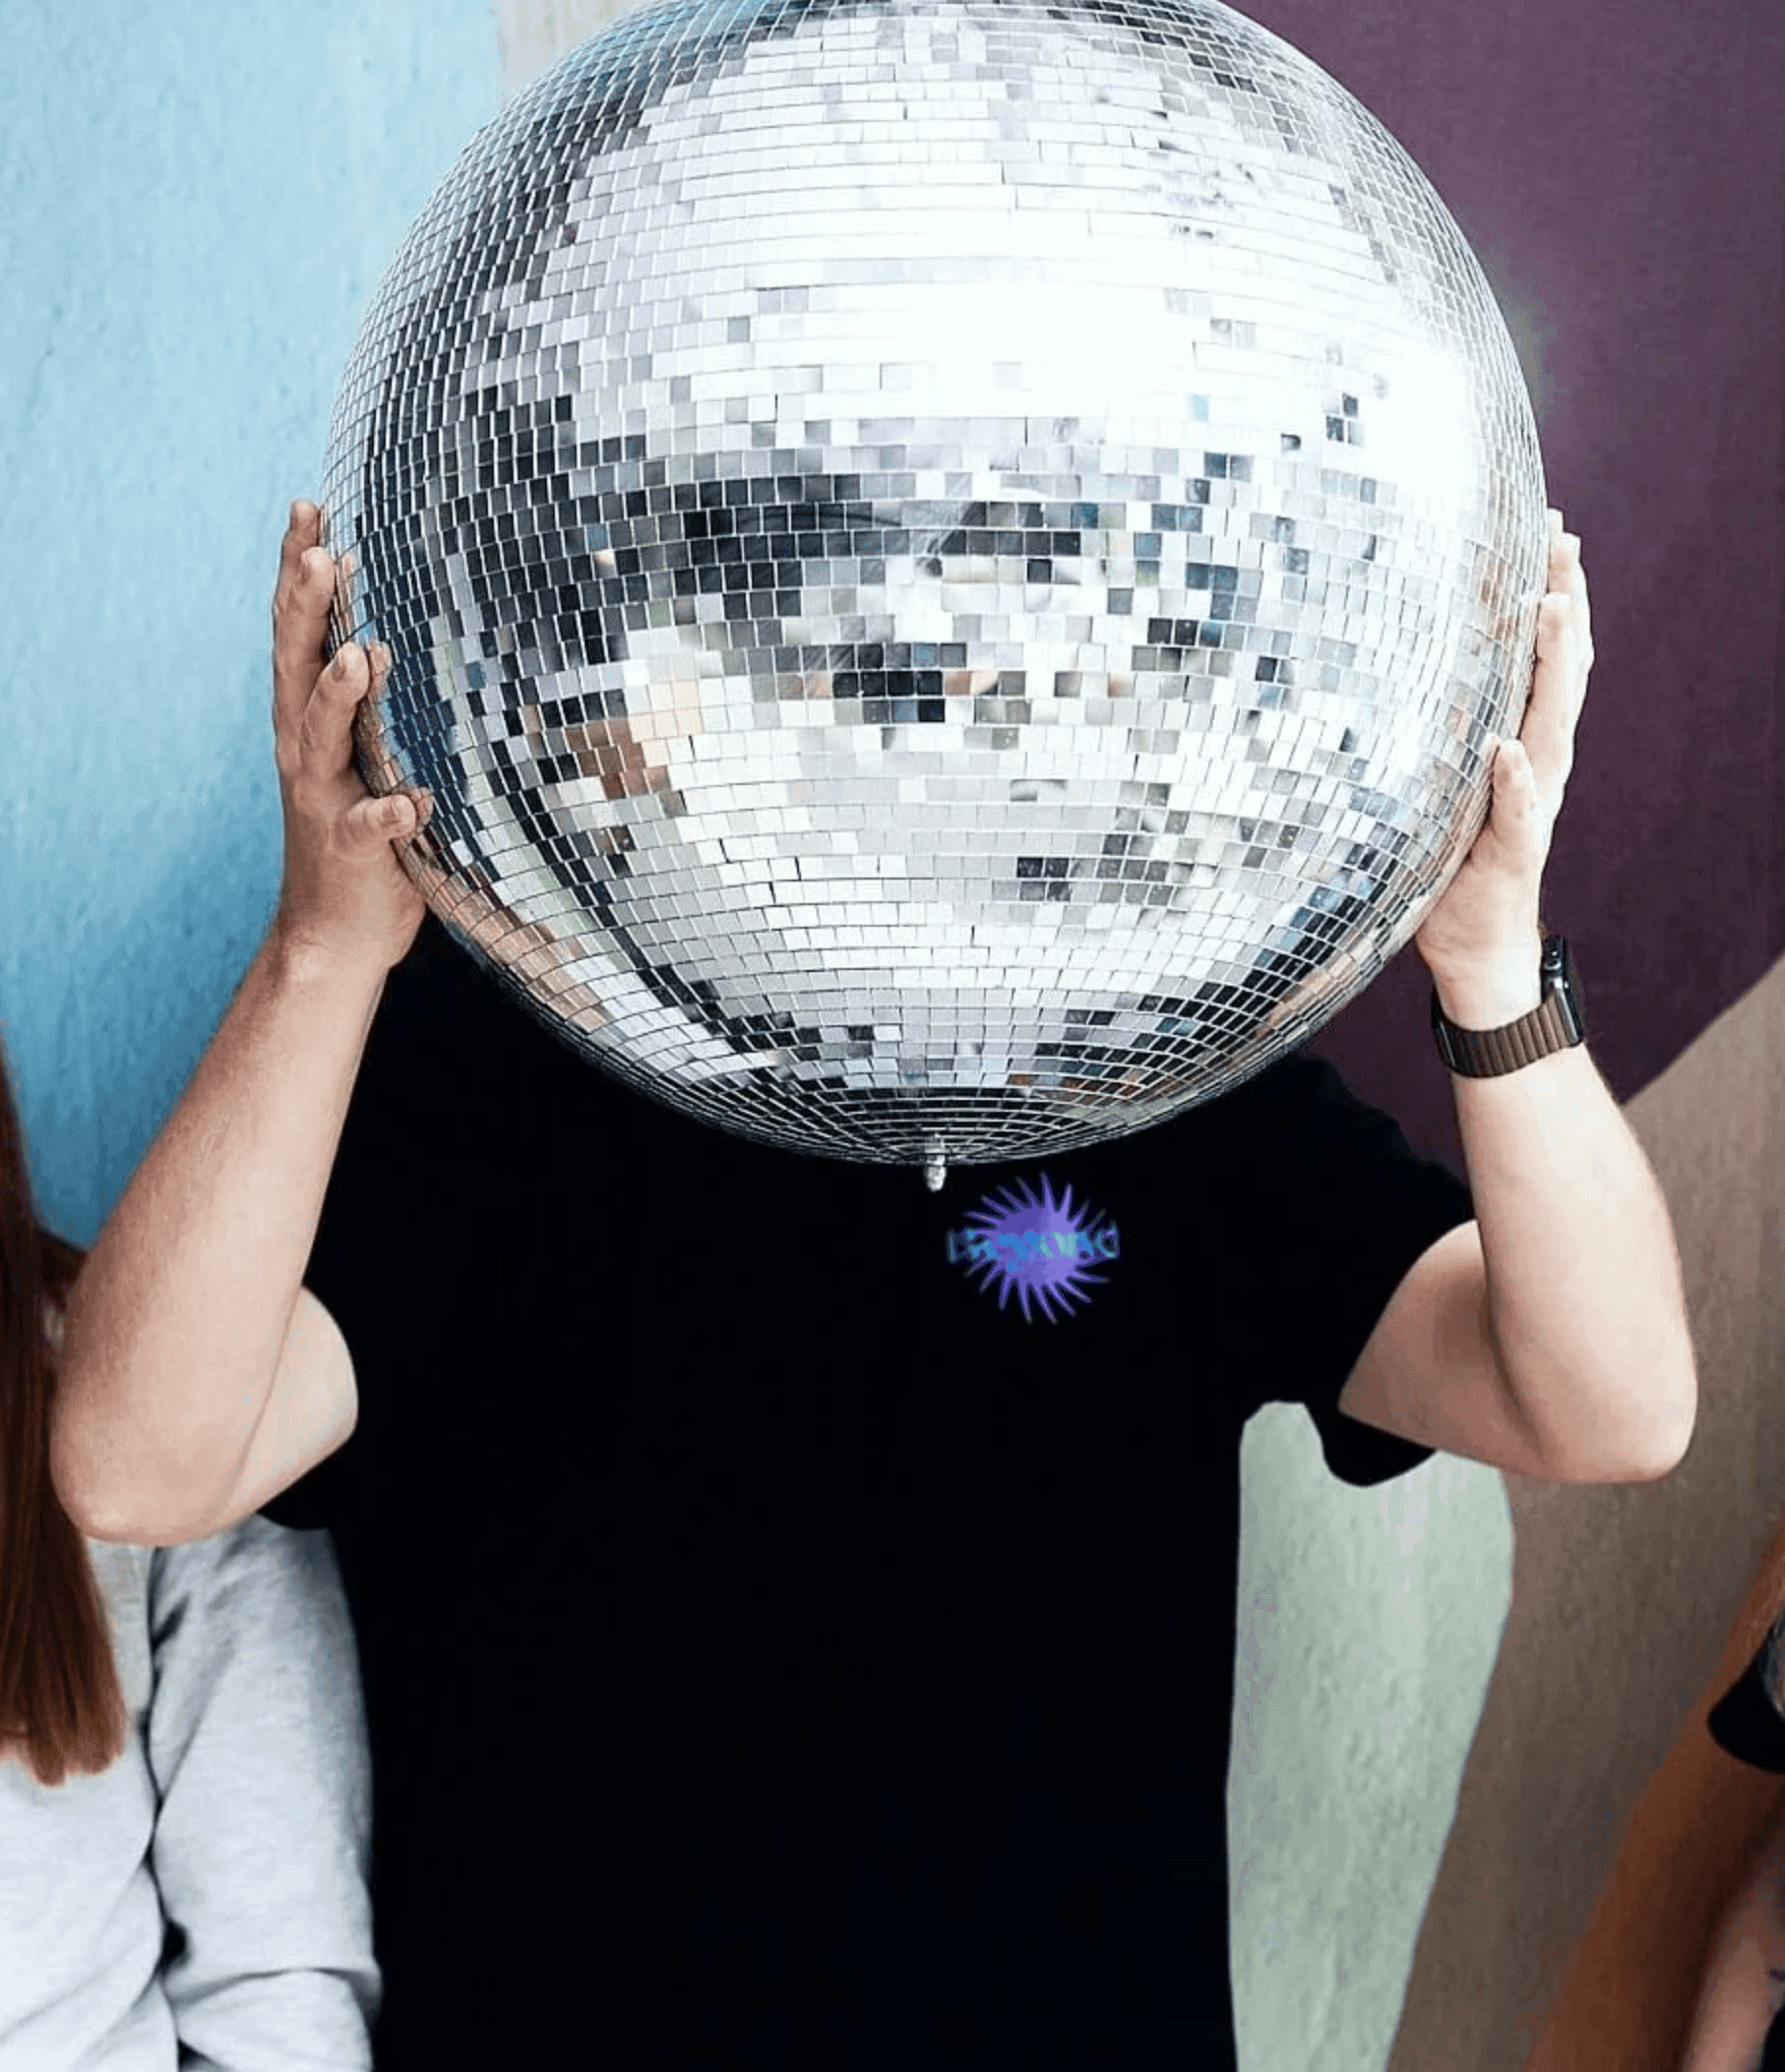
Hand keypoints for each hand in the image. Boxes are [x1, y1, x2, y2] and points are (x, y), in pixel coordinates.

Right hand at [269, 500, 430, 974]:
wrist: (335, 931)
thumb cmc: (361, 831)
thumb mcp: (364, 751)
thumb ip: (369, 700)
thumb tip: (390, 634)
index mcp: (309, 718)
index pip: (299, 631)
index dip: (297, 571)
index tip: (307, 507)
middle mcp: (304, 750)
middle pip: (297, 666)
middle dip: (306, 609)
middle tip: (321, 552)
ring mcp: (324, 799)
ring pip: (321, 738)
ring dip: (339, 696)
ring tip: (363, 654)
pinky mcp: (352, 851)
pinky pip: (369, 829)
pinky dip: (388, 813)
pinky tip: (411, 801)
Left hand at [1414, 509, 1592, 1024]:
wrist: (1472, 944)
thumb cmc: (1446, 858)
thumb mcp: (1433, 780)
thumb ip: (1425, 731)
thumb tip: (1368, 668)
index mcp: (1520, 738)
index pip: (1544, 654)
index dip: (1551, 591)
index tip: (1549, 527)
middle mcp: (1537, 761)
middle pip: (1561, 670)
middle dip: (1565, 603)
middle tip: (1561, 543)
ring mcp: (1532, 803)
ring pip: (1551, 724)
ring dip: (1552, 665)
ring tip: (1549, 609)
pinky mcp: (1514, 849)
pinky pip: (1517, 810)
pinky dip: (1513, 780)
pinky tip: (1508, 749)